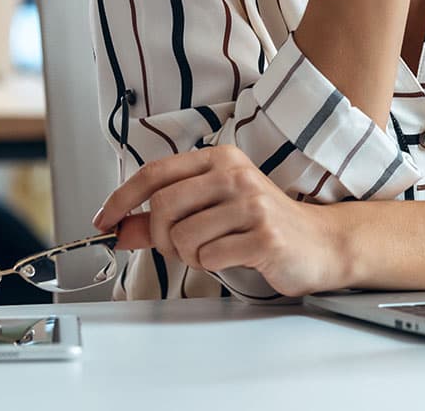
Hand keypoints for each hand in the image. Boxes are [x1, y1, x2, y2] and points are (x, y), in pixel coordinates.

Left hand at [92, 145, 345, 297]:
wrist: (319, 242)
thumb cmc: (261, 224)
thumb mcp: (211, 211)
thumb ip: (163, 218)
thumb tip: (119, 228)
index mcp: (220, 159)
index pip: (155, 172)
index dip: (122, 198)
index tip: (105, 221)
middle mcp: (236, 174)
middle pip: (164, 207)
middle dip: (161, 237)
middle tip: (178, 247)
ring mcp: (252, 203)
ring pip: (184, 237)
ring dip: (189, 255)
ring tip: (216, 250)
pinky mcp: (264, 235)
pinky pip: (210, 257)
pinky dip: (213, 264)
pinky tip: (235, 256)